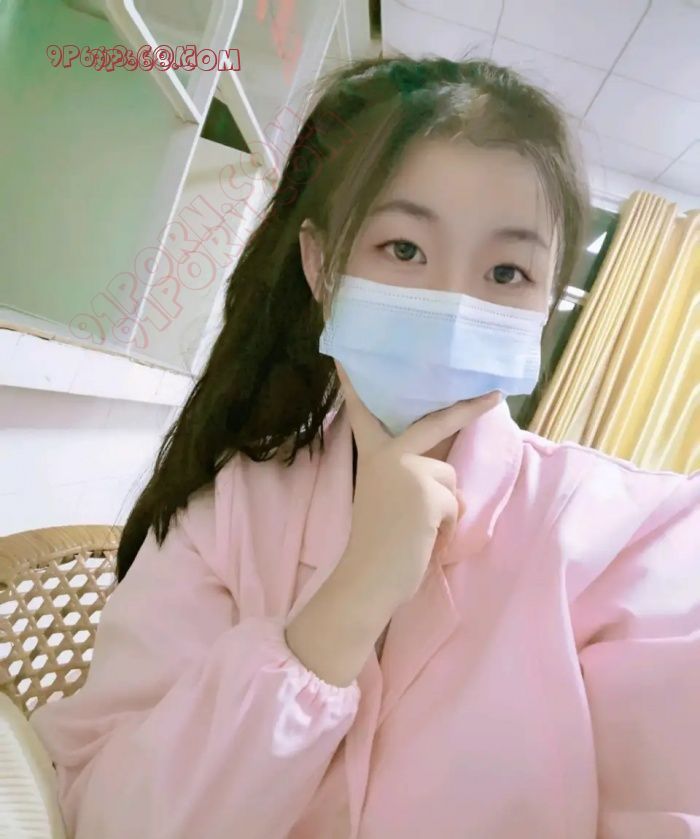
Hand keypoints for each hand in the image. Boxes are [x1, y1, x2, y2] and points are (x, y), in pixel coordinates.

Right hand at [335, 361, 501, 608]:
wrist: (369, 576)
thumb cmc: (378, 543)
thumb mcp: (388, 498)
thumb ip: (409, 479)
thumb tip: (450, 488)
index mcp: (373, 455)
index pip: (363, 414)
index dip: (354, 386)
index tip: (344, 358)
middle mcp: (388, 454)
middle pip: (437, 423)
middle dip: (470, 408)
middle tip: (497, 395)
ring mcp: (408, 468)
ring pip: (450, 479)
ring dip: (445, 508)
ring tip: (421, 530)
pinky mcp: (429, 489)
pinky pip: (456, 504)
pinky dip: (449, 526)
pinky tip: (427, 539)